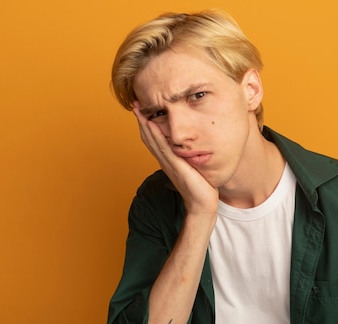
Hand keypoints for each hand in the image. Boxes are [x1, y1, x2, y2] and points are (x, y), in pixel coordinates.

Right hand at [132, 102, 218, 216]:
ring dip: (144, 123)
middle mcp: (165, 160)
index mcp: (168, 160)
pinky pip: (162, 146)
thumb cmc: (201, 188)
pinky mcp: (175, 165)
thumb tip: (193, 146)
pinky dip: (155, 134)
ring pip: (152, 139)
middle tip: (135, 103)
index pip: (153, 139)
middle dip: (141, 119)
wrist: (202, 205)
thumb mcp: (194, 168)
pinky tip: (151, 123)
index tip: (143, 109)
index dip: (146, 124)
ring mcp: (168, 163)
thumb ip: (190, 157)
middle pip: (148, 137)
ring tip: (138, 108)